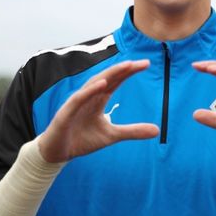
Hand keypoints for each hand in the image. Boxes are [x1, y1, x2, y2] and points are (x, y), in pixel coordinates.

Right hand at [38, 60, 158, 162]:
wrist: (58, 153)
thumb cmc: (82, 140)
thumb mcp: (112, 136)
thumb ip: (132, 131)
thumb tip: (157, 130)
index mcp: (98, 99)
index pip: (116, 81)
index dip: (129, 72)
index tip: (146, 64)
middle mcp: (89, 96)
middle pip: (108, 78)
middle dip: (124, 69)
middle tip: (142, 62)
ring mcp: (77, 103)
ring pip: (94, 84)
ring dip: (109, 74)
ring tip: (125, 66)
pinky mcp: (66, 112)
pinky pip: (79, 98)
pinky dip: (90, 90)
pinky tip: (102, 83)